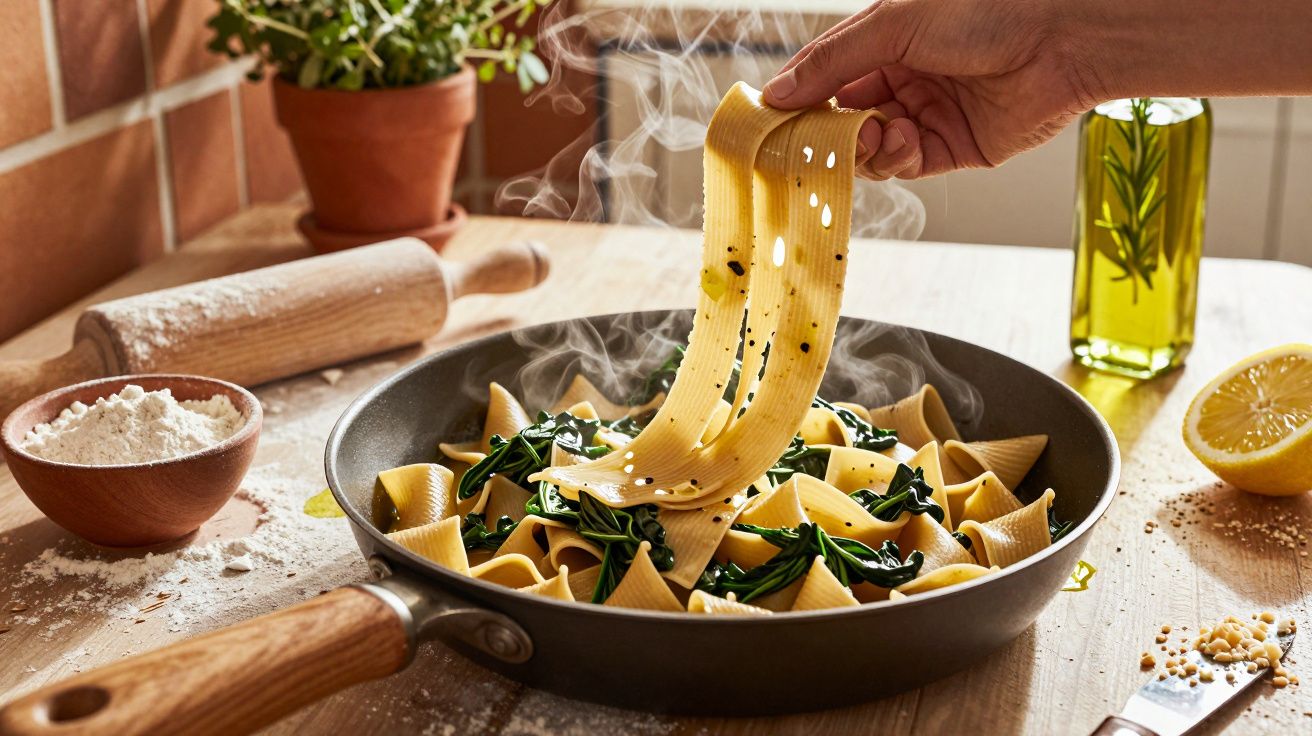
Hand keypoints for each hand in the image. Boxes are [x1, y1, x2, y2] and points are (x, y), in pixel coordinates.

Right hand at [764, 0, 1092, 179]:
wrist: (1065, 38)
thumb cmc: (987, 10)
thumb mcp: (894, 25)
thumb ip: (832, 62)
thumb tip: (777, 92)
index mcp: (887, 41)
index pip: (826, 76)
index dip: (797, 99)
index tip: (771, 121)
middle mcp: (904, 77)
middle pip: (843, 118)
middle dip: (827, 133)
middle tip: (812, 143)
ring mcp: (928, 114)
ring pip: (870, 148)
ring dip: (863, 148)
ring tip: (877, 133)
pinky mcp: (954, 148)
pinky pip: (906, 165)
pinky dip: (896, 158)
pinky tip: (904, 139)